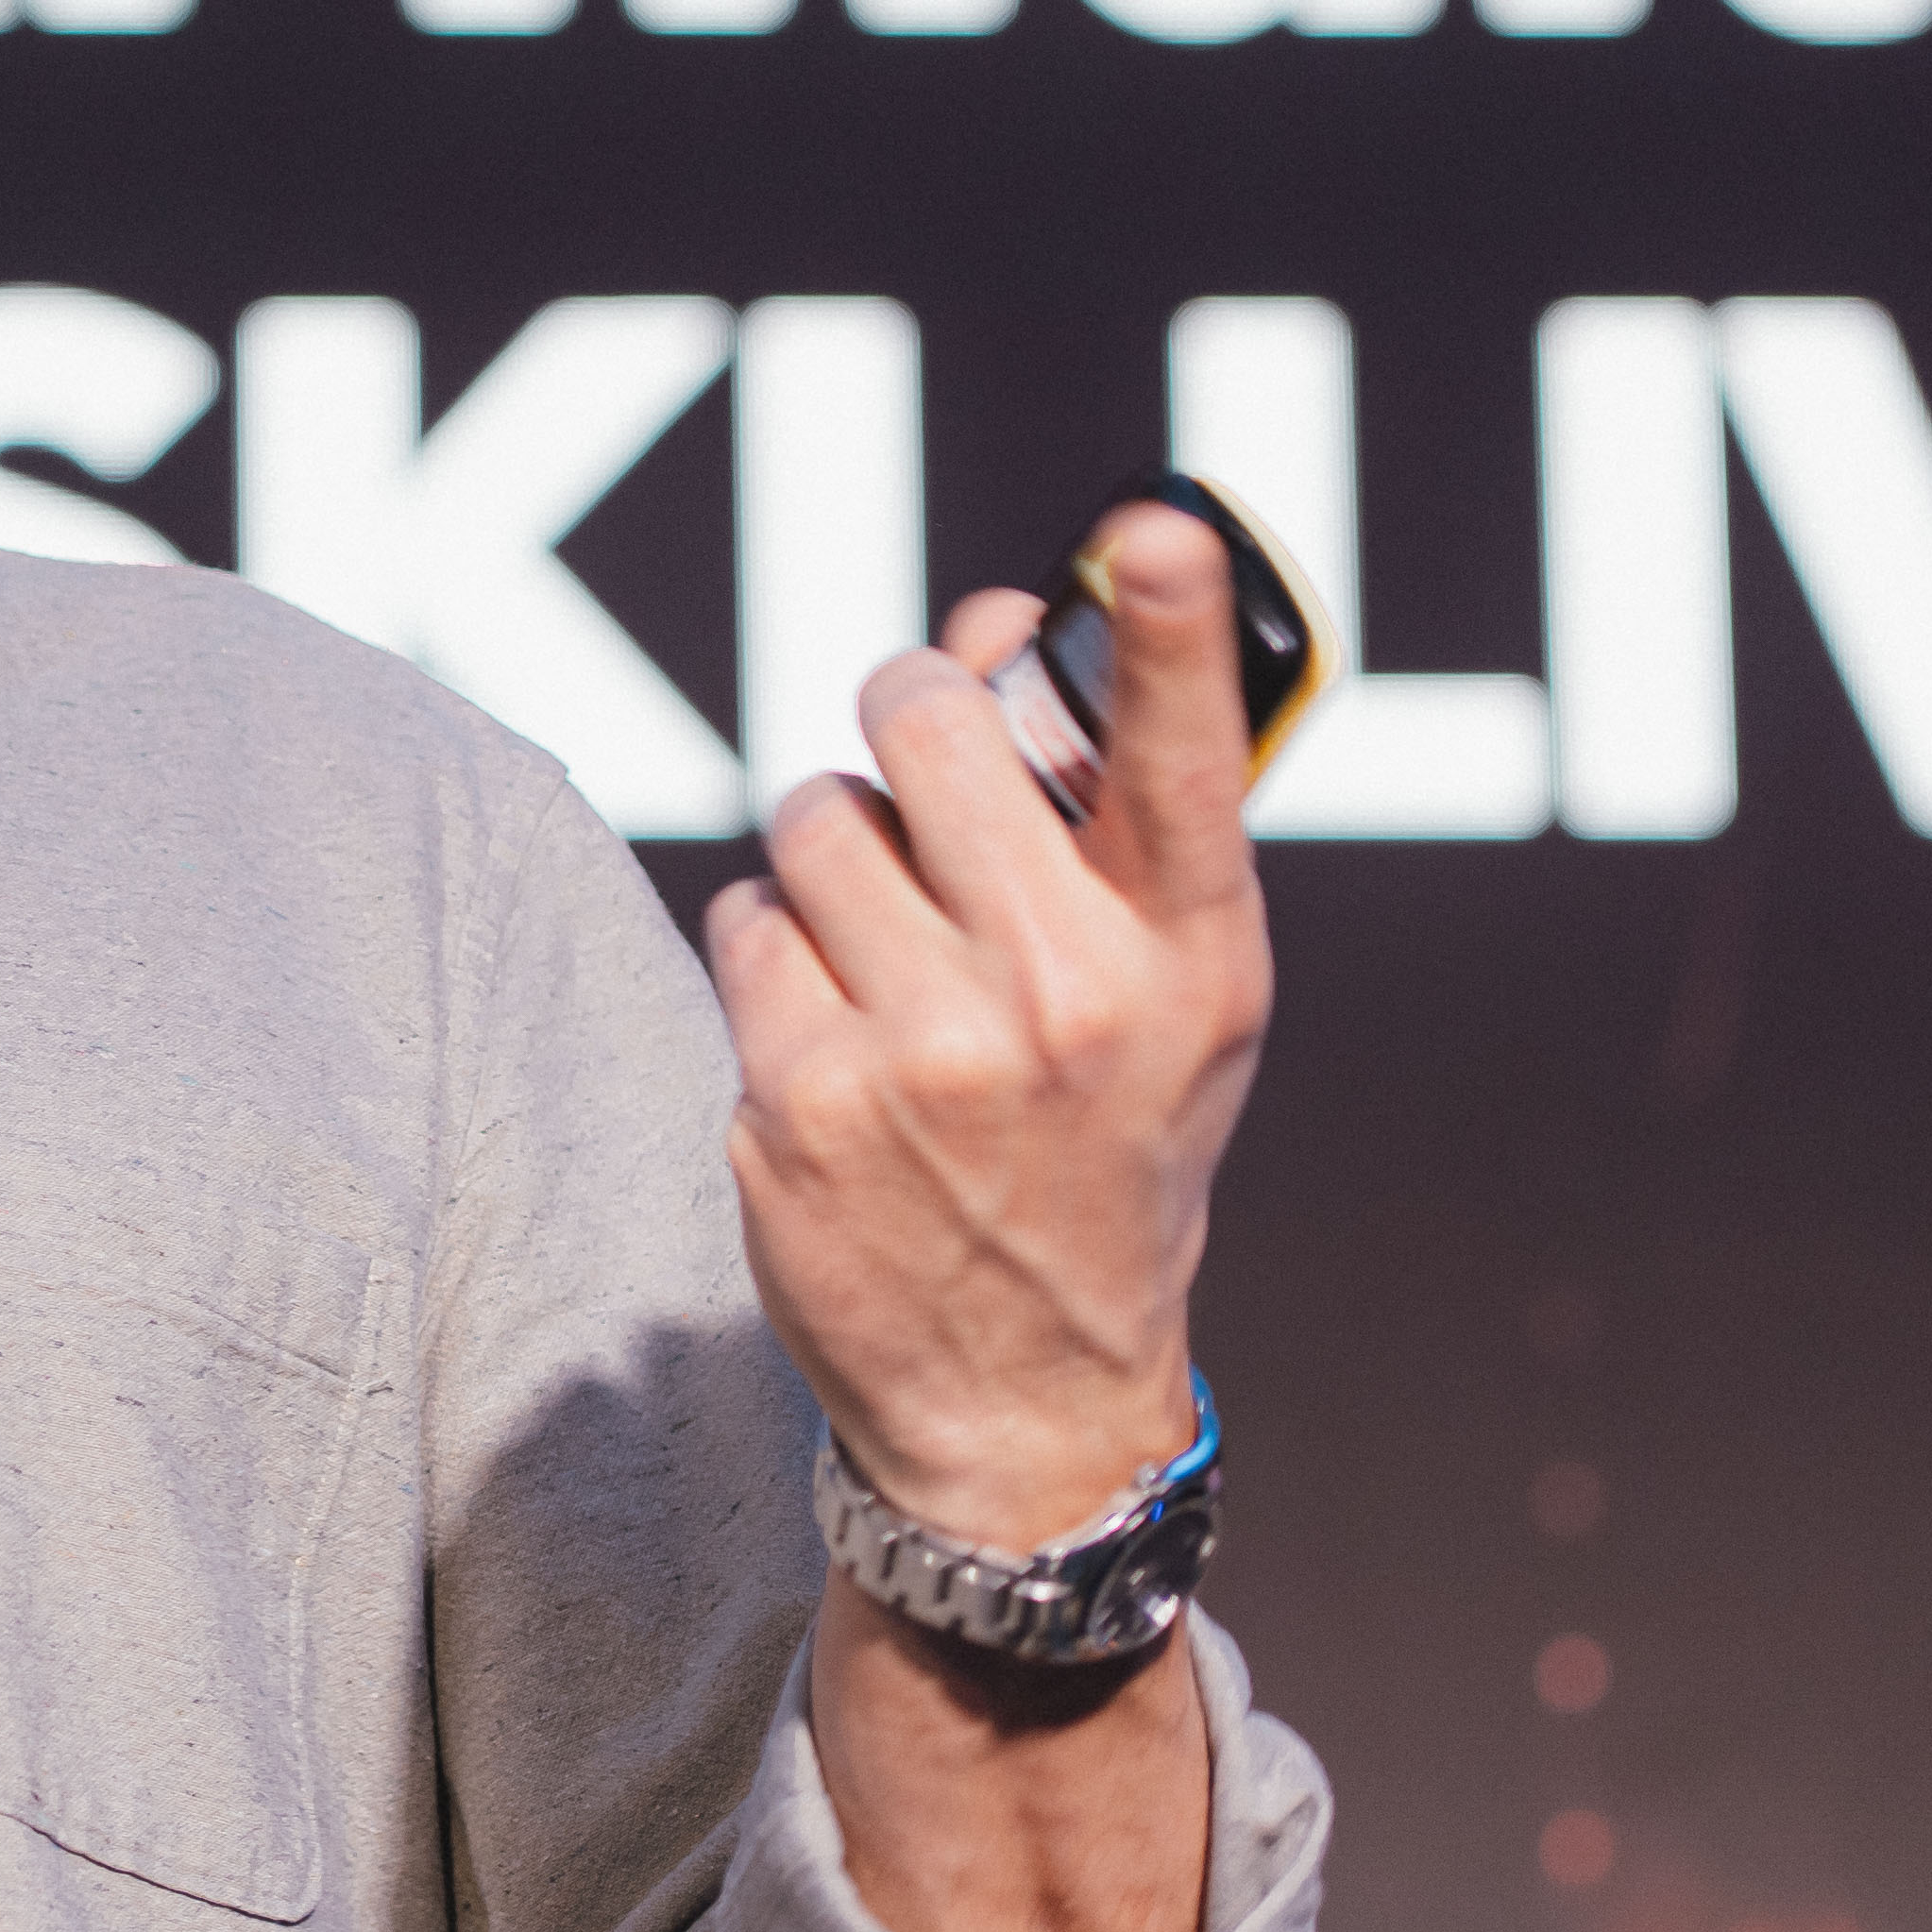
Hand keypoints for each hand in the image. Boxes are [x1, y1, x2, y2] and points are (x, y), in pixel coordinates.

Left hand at [706, 505, 1276, 1565]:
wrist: (1030, 1398)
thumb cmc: (1110, 1148)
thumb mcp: (1173, 998)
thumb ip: (1105, 812)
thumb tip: (991, 614)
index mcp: (1186, 956)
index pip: (1185, 762)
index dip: (1165, 632)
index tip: (1145, 534)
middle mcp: (1063, 995)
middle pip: (924, 726)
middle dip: (909, 712)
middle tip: (923, 759)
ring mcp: (923, 1051)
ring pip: (815, 816)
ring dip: (836, 850)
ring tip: (889, 939)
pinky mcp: (799, 1099)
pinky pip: (745, 920)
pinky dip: (776, 951)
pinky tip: (834, 1027)